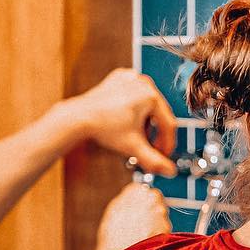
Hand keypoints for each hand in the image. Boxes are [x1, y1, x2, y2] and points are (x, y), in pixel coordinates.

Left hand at [59, 69, 177, 175]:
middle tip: (148, 148)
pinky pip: (135, 95)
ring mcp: (131, 78)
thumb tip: (169, 171)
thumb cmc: (103, 128)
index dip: (167, 143)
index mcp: (151, 96)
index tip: (162, 154)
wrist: (79, 117)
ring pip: (147, 104)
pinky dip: (134, 108)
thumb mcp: (133, 147)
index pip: (169, 124)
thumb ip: (154, 160)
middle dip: (155, 133)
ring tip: (135, 135)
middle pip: (159, 114)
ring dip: (145, 121)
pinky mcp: (120, 78)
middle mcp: (143, 83)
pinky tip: (126, 119)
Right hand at [92, 183, 170, 249]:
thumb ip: (128, 197)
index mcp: (137, 190)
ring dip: (155, 222)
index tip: (137, 209)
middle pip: (156, 201)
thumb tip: (137, 193)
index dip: (141, 201)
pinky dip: (158, 234)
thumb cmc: (113, 235)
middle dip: (150, 210)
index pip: (144, 190)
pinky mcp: (167, 227)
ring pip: (161, 215)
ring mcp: (161, 212)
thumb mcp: (114, 209)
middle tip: (139, 223)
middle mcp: (152, 197)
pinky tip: (147, 240)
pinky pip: (164, 228)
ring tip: (140, 234)